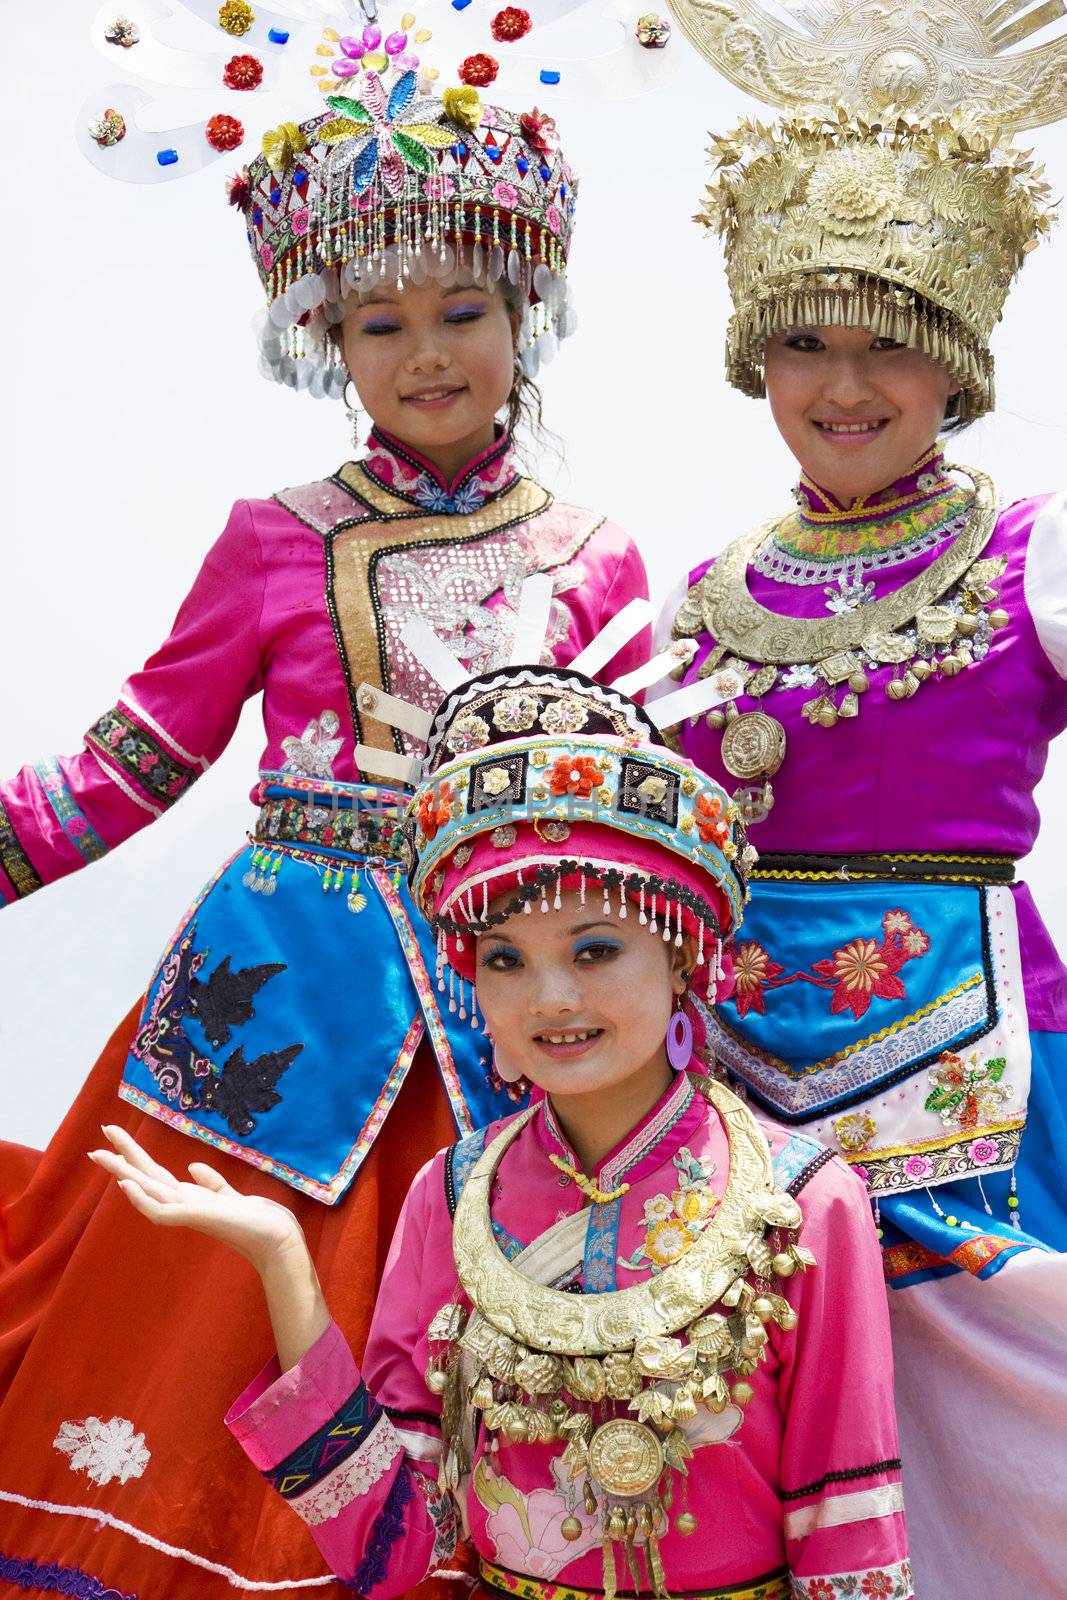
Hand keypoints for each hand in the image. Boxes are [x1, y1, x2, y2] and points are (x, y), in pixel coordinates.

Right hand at [90, 1125, 304, 1273]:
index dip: (135, 1158)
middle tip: (94, 1146)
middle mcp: (182, 1203)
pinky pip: (159, 1211)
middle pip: (144, 1177)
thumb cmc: (255, 1220)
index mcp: (189, 1197)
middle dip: (121, 1161)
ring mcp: (185, 1211)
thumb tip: (193, 1166)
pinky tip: (127, 1185)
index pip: (155, 1174)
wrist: (275, 1237)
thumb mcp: (230, 1194)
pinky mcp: (192, 1218)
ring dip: (123, 1173)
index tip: (116, 1139)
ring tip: (99, 1155)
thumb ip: (211, 1182)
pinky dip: (141, 1200)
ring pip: (145, 1190)